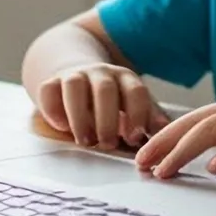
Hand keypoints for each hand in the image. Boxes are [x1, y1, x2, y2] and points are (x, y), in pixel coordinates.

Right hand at [33, 63, 169, 150]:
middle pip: (105, 89)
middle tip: (107, 144)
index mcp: (125, 78)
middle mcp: (100, 73)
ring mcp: (75, 75)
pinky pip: (49, 89)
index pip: (135, 90)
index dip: (137, 114)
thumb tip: (167, 135)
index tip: (134, 138)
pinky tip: (61, 127)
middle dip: (107, 119)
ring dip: (80, 116)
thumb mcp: (132, 104)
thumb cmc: (111, 98)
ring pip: (74, 86)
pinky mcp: (52, 82)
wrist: (77, 71)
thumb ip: (149, 118)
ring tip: (85, 140)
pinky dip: (53, 109)